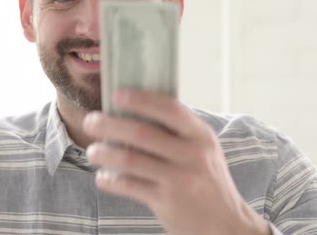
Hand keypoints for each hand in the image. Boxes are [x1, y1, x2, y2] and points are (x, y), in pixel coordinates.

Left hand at [83, 89, 270, 234]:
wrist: (226, 224)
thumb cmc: (207, 180)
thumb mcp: (203, 150)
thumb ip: (177, 132)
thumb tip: (134, 109)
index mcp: (201, 135)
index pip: (169, 108)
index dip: (140, 100)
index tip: (116, 94)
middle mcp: (193, 155)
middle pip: (142, 133)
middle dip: (110, 125)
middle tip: (90, 122)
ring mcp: (180, 180)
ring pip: (131, 160)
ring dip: (104, 153)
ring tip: (92, 151)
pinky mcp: (168, 203)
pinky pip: (130, 186)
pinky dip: (111, 180)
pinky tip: (103, 177)